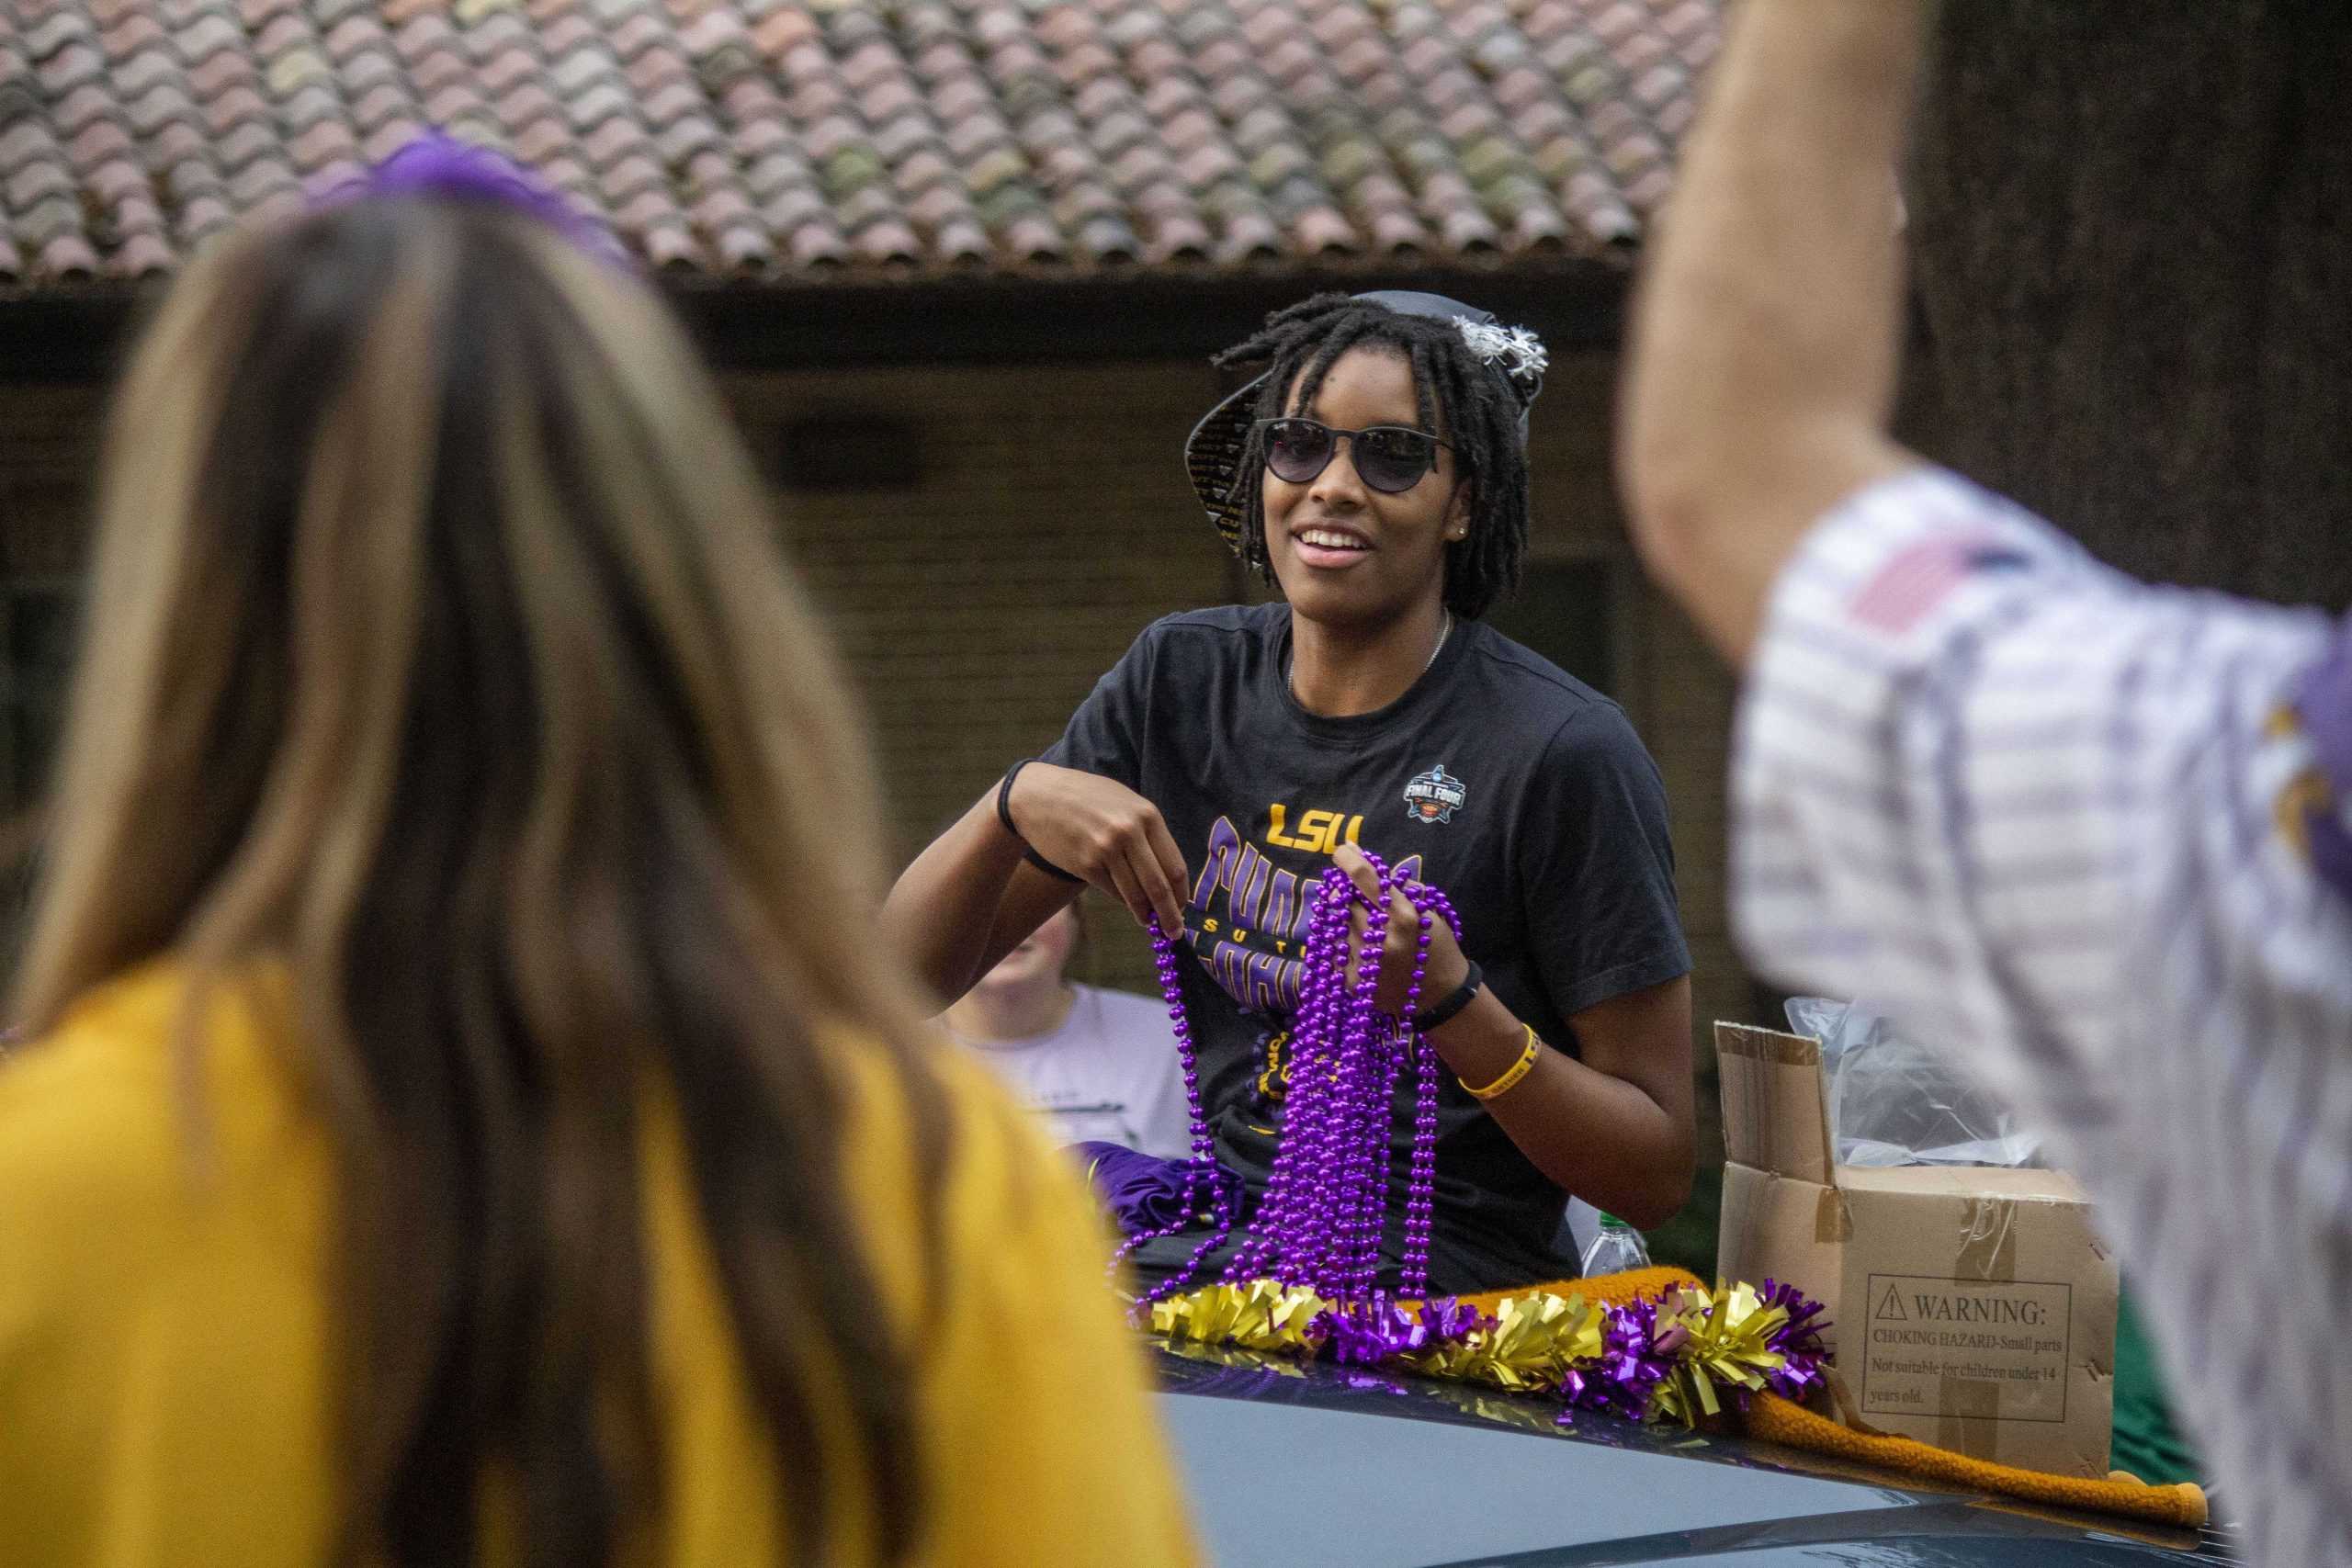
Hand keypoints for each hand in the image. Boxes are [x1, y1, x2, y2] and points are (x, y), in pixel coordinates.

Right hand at [1005, 762, 1189, 934]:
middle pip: (1159, 886)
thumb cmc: (1088, 799)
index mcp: (1147, 815)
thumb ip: (1148, 833)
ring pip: (1135, 895)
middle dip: (1170, 914)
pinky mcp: (1085, 865)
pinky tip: (1126, 902)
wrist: (1039, 796)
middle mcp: (1129, 832)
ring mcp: (1105, 850)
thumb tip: (1170, 876)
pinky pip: (1113, 892)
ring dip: (1145, 914)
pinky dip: (1122, 901)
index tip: (1184, 908)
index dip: (1182, 894)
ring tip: (1149, 921)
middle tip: (1175, 932)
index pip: (1175, 866)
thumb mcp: (1126, 803)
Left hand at [1332, 842, 1470, 1016]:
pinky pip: (1334, 950)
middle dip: (1346, 892)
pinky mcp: (1352, 982)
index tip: (1342, 850)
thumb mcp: (1428, 913)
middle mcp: (1383, 939)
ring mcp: (1365, 963)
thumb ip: (1399, 889)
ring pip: (1337, 925)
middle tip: (1354, 894)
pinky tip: (1361, 949)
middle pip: (1345, 900)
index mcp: (1405, 917)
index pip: (1367, 879)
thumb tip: (1365, 863)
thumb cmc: (1437, 948)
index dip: (1349, 859)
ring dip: (1345, 920)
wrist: (1441, 997)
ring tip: (1364, 926)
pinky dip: (1344, 944)